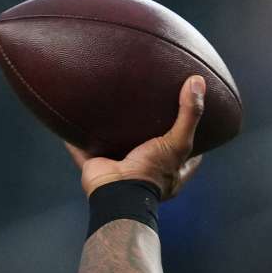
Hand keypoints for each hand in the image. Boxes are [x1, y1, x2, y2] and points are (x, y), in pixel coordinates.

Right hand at [66, 75, 205, 199]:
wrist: (116, 191)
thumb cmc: (151, 171)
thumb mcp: (178, 141)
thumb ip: (189, 113)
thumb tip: (197, 81)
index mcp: (170, 174)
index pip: (188, 157)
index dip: (193, 140)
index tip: (191, 122)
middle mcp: (147, 174)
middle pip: (152, 152)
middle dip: (152, 137)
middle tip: (152, 113)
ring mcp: (120, 171)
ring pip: (117, 150)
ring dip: (115, 136)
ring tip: (115, 113)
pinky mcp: (95, 167)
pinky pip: (83, 150)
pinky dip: (78, 139)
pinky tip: (74, 122)